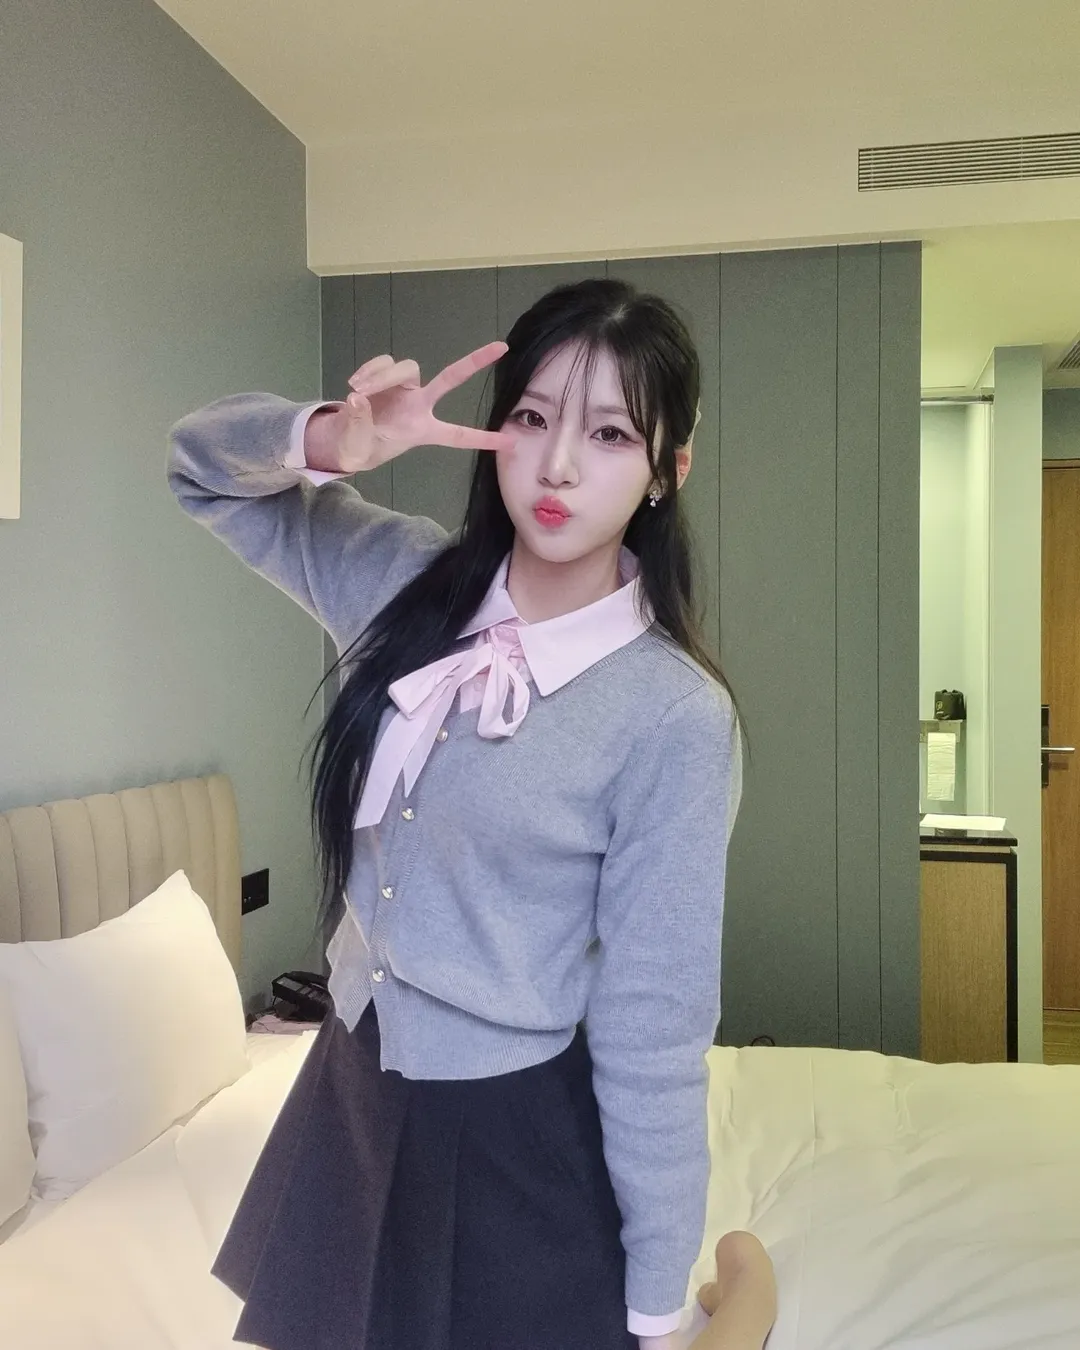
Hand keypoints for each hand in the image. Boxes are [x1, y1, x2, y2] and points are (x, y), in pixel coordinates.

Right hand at [305, 341, 515, 472]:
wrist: (343, 438)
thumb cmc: (359, 449)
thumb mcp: (357, 449)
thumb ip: (358, 425)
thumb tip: (358, 399)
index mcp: (422, 431)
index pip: (458, 436)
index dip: (484, 439)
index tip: (512, 442)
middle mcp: (419, 405)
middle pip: (450, 378)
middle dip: (475, 362)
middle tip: (502, 347)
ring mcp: (403, 388)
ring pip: (406, 368)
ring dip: (381, 377)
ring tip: (358, 392)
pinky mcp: (385, 375)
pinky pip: (383, 363)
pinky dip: (369, 371)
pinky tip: (354, 385)